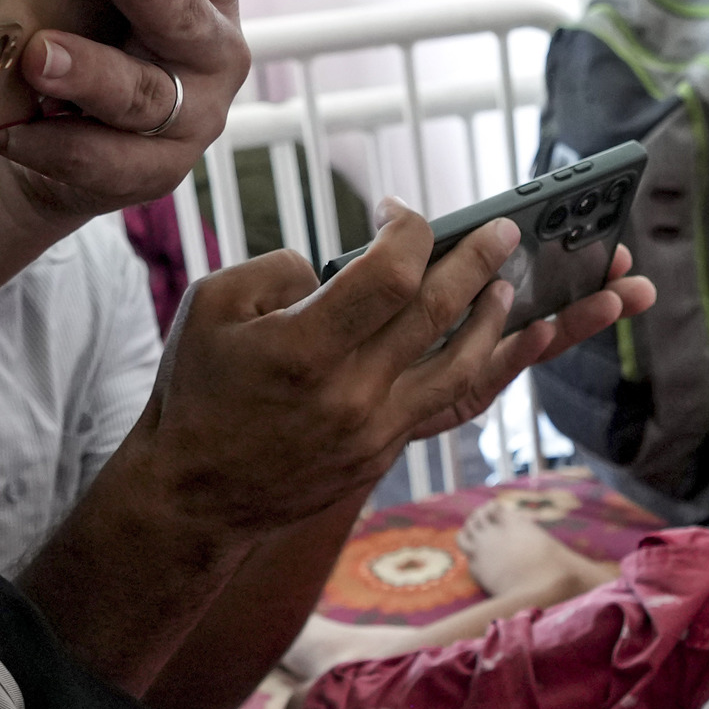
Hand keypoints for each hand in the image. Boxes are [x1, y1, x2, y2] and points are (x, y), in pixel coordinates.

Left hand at [0, 0, 250, 219]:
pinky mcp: (158, 173)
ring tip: (36, 56)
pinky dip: (50, 143)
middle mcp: (212, 47)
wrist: (64, 138)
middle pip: (183, 10)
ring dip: (89, 72)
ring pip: (142, 94)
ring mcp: (193, 116)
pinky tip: (3, 126)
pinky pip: (103, 159)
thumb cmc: (74, 32)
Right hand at [113, 200, 609, 541]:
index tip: (400, 212)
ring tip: (512, 289)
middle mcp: (350, 393)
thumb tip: (336, 264)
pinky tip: (510, 347)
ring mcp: (376, 429)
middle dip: (479, 263)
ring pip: (462, 368)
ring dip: (498, 323)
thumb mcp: (211, 306)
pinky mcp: (386, 451)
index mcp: (304, 348)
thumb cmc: (197, 392)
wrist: (195, 496)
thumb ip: (277, 269)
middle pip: (437, 314)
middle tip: (507, 232)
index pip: (388, 276)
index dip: (407, 231)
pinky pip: (450, 405)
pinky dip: (487, 373)